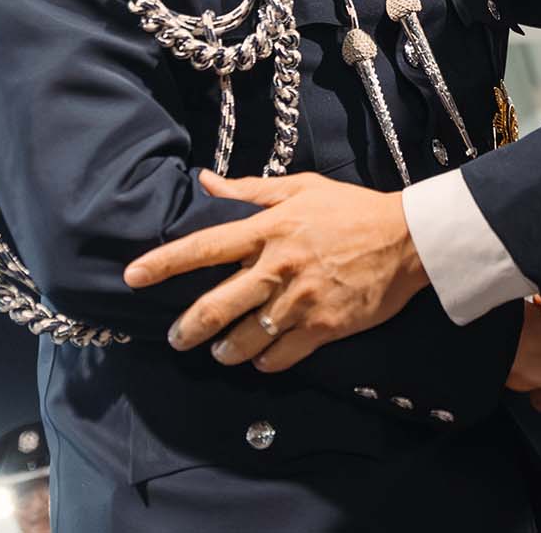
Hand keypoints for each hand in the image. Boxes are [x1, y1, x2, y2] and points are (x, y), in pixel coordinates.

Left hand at [121, 171, 427, 371]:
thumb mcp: (301, 189)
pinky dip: (263, 360)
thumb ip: (248, 190)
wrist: (408, 240)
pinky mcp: (323, 327)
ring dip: (225, 350)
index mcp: (268, 229)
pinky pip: (278, 355)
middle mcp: (278, 266)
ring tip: (220, 351)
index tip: (133, 275)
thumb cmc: (351, 210)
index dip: (164, 262)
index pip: (204, 247)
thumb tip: (204, 180)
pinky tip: (260, 357)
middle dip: (188, 328)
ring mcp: (300, 301)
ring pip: (244, 338)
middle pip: (216, 304)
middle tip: (176, 338)